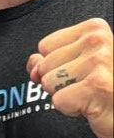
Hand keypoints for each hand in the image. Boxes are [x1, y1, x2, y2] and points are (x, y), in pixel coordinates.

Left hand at [28, 19, 112, 137]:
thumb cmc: (105, 87)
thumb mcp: (76, 66)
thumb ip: (50, 60)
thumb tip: (33, 62)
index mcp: (94, 28)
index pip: (45, 46)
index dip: (57, 66)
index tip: (82, 72)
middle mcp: (97, 40)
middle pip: (44, 65)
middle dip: (59, 83)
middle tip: (86, 86)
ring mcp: (98, 61)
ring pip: (49, 82)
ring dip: (65, 95)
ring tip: (88, 94)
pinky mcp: (96, 84)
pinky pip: (58, 100)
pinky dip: (71, 108)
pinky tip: (91, 105)